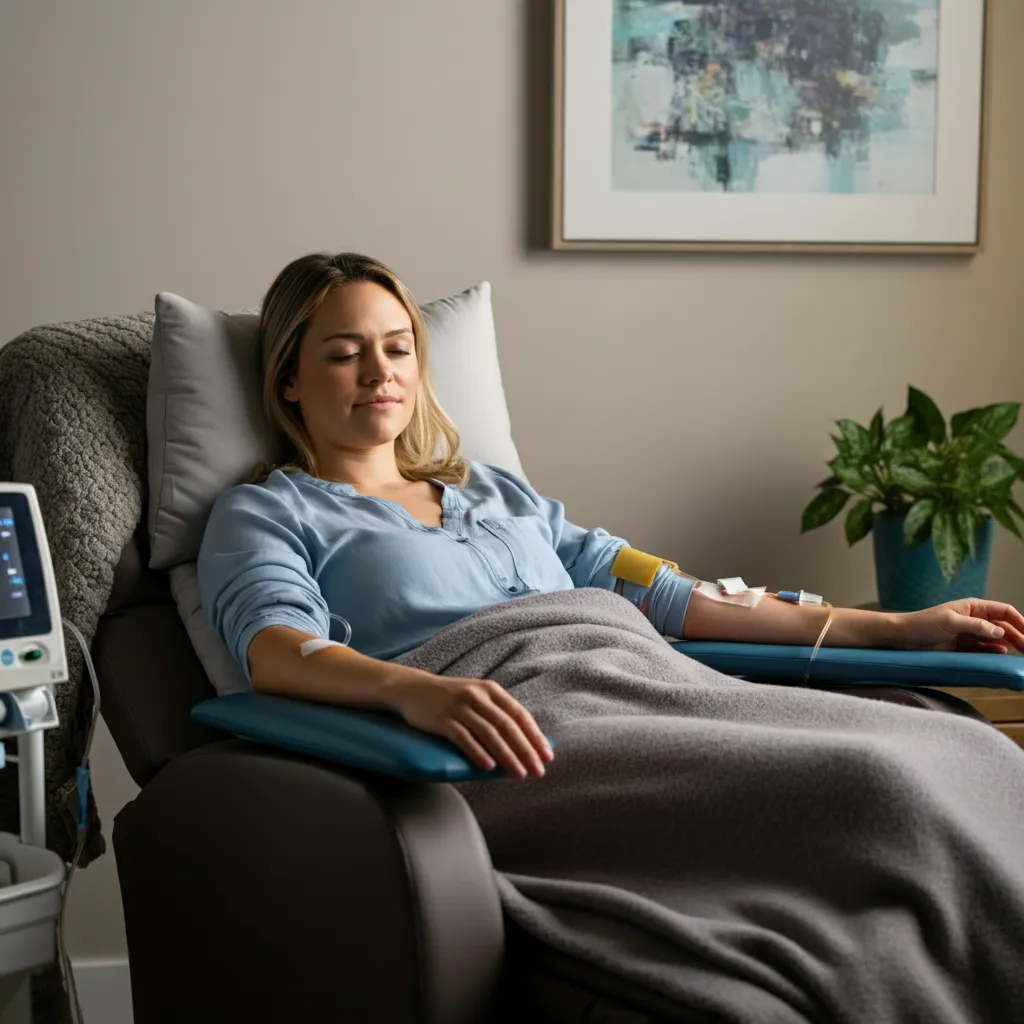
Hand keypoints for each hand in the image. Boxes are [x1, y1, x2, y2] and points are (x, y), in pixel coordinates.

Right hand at [390, 671, 553, 778]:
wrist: (412, 689)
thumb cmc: (450, 699)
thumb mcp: (477, 698)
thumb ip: (497, 714)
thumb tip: (524, 742)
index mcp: (491, 691)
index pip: (520, 715)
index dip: (535, 737)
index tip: (548, 756)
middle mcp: (478, 696)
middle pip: (508, 726)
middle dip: (526, 751)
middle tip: (538, 771)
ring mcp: (460, 707)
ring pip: (489, 734)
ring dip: (507, 756)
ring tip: (518, 774)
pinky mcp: (442, 719)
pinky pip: (464, 738)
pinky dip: (478, 753)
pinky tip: (488, 768)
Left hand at [893, 599, 1023, 653]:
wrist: (904, 637)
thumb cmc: (924, 623)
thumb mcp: (950, 622)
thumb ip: (976, 626)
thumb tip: (1000, 633)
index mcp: (973, 607)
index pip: (1004, 611)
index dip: (1020, 621)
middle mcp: (975, 619)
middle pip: (1004, 627)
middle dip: (1019, 635)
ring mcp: (971, 634)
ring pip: (997, 639)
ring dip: (1011, 645)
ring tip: (1022, 655)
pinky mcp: (965, 647)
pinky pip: (985, 650)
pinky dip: (995, 653)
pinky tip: (1003, 656)